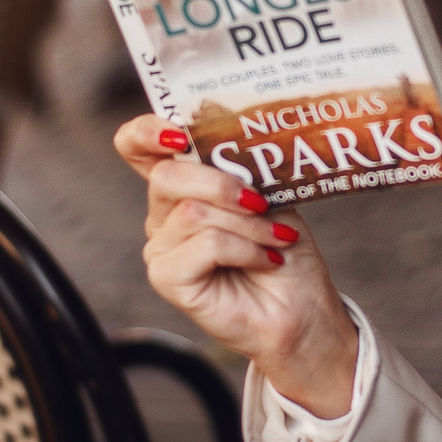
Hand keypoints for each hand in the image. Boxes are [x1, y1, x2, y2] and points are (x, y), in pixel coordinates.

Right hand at [116, 115, 357, 414]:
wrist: (303, 309)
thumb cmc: (285, 251)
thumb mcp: (268, 194)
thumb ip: (240, 167)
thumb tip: (229, 140)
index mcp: (183, 186)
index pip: (138, 147)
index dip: (146, 132)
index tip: (179, 132)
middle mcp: (164, 214)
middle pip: (167, 175)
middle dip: (221, 183)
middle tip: (260, 202)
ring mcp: (162, 247)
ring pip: (193, 212)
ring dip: (247, 224)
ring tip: (277, 239)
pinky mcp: (167, 277)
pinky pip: (204, 244)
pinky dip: (245, 248)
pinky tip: (266, 260)